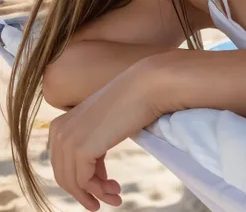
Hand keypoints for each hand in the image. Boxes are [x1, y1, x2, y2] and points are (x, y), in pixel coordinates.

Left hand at [47, 56, 177, 210]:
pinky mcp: (80, 150)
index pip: (62, 163)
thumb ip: (91, 146)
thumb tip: (91, 177)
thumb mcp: (102, 126)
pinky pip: (85, 183)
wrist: (144, 88)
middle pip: (64, 176)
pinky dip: (100, 191)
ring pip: (73, 183)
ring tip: (116, 198)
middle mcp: (58, 131)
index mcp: (60, 123)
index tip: (101, 188)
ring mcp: (67, 140)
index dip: (80, 181)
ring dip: (96, 195)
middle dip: (86, 192)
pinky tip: (116, 190)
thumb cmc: (129, 103)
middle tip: (110, 199)